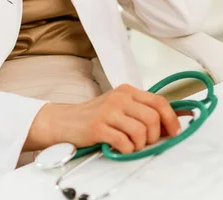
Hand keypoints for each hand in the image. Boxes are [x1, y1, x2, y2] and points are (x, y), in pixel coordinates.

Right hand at [25, 84, 191, 153]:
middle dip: (154, 136)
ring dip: (140, 144)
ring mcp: (108, 111)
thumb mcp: (119, 106)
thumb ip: (140, 110)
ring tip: (130, 144)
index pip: (159, 101)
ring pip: (141, 131)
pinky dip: (126, 150)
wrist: (65, 121)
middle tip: (146, 142)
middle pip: (153, 118)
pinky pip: (124, 142)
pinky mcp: (98, 126)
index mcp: (127, 90)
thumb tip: (169, 124)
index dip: (171, 119)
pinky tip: (119, 147)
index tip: (174, 132)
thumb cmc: (95, 116)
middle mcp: (119, 97)